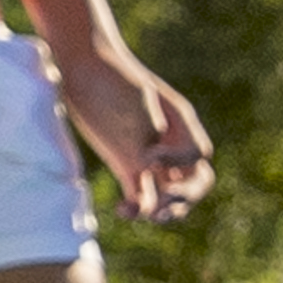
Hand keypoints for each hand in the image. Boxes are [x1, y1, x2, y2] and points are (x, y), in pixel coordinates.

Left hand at [53, 39, 215, 222]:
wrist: (83, 66)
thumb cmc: (110, 73)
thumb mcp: (134, 96)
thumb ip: (145, 129)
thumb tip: (145, 162)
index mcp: (181, 122)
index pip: (199, 155)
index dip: (179, 162)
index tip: (150, 156)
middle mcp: (171, 142)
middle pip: (197, 181)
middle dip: (186, 197)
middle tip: (164, 203)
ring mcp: (150, 157)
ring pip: (172, 195)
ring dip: (168, 210)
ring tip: (152, 216)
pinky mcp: (127, 166)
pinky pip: (142, 196)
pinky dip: (138, 207)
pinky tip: (123, 209)